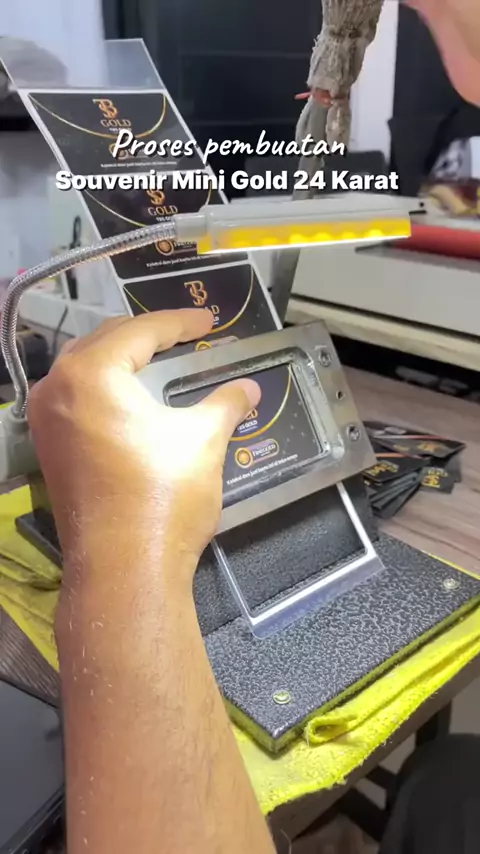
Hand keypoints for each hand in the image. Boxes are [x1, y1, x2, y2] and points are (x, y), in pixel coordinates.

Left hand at [27, 309, 259, 587]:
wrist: (124, 571)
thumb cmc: (164, 497)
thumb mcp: (203, 441)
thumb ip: (225, 403)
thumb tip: (250, 388)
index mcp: (91, 373)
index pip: (139, 332)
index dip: (178, 322)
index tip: (208, 321)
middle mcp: (57, 389)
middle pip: (104, 344)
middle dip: (146, 336)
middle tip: (183, 335)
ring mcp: (46, 423)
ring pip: (84, 371)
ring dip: (120, 361)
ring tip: (156, 360)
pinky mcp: (48, 451)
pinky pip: (75, 401)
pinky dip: (104, 390)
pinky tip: (130, 400)